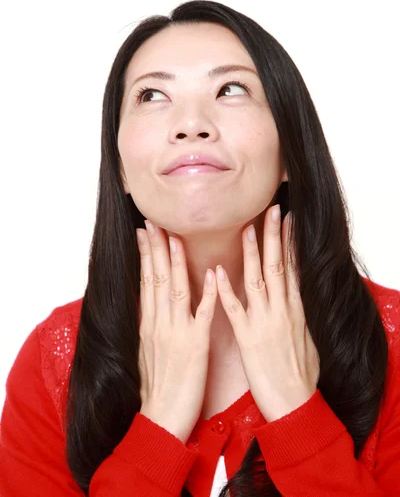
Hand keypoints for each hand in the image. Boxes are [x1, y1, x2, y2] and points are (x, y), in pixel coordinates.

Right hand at [136, 221, 217, 443]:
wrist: (158, 421)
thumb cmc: (155, 388)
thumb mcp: (146, 351)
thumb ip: (149, 324)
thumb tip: (149, 302)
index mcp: (148, 324)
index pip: (146, 281)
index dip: (146, 254)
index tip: (145, 231)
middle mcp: (159, 323)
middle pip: (157, 278)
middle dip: (156, 247)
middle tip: (155, 221)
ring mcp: (176, 333)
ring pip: (175, 289)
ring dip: (176, 261)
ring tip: (176, 235)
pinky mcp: (195, 346)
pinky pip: (201, 315)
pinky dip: (206, 294)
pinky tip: (210, 274)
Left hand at [215, 205, 319, 421]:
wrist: (295, 404)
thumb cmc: (300, 375)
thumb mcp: (306, 339)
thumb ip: (297, 315)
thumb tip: (295, 296)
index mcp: (295, 310)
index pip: (292, 268)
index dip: (289, 242)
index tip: (286, 219)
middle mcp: (281, 311)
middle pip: (277, 266)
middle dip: (274, 236)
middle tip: (272, 210)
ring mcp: (264, 322)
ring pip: (257, 281)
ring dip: (251, 254)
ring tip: (246, 229)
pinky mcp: (248, 338)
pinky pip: (235, 310)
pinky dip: (226, 291)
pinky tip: (217, 273)